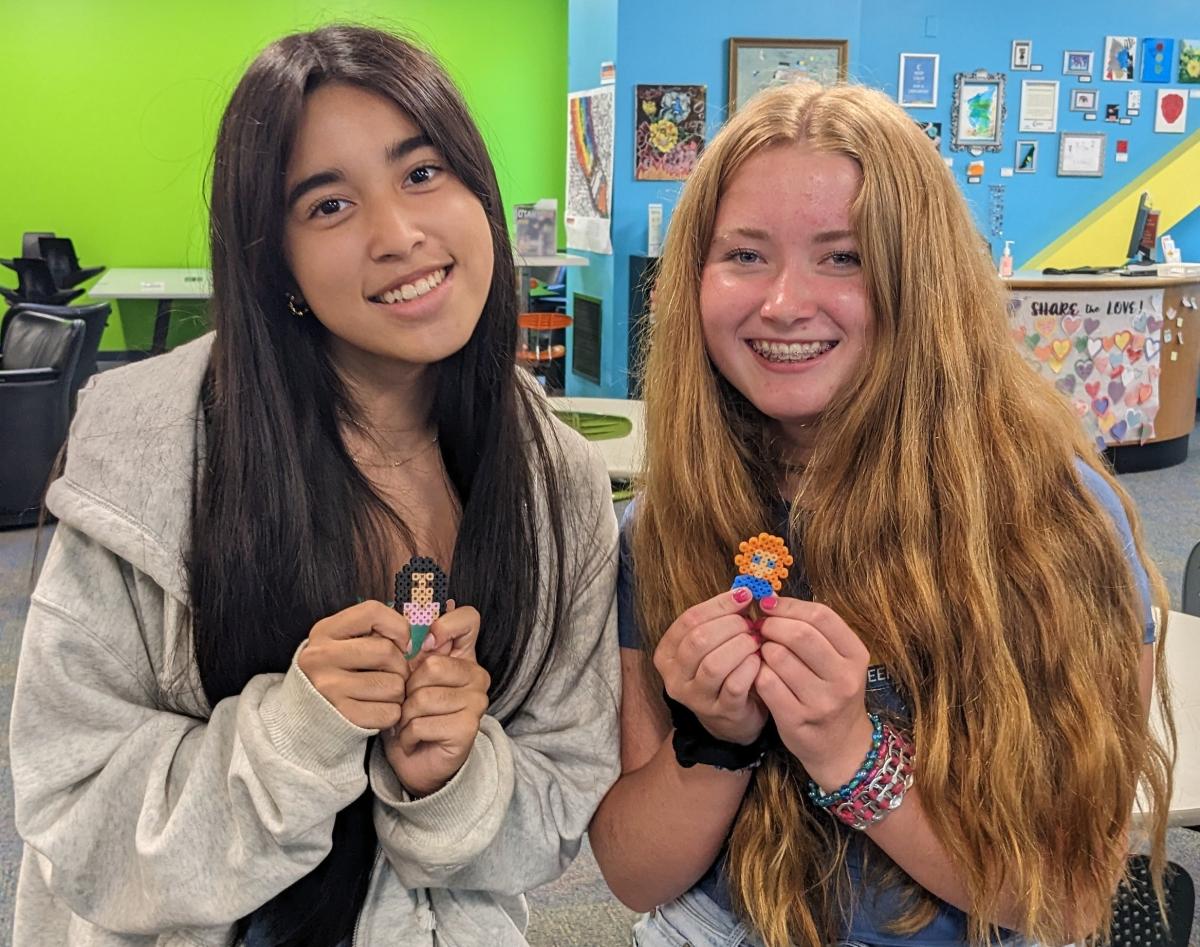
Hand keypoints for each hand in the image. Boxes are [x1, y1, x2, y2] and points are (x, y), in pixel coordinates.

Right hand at [297, 601, 410, 729]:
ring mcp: (329, 688)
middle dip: (400, 665)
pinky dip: (392, 713)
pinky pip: (389, 713)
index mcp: (325, 631)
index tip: (400, 643)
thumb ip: (375, 632)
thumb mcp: (344, 641)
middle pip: (387, 652)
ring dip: (397, 691)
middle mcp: (322, 657)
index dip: (397, 626)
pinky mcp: (342, 716)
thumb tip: (411, 644)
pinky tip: (378, 708)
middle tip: (392, 673)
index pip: (372, 612)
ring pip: (393, 685)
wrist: (306, 712)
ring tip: (383, 692)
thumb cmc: (337, 672)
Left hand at [382, 604, 490, 796]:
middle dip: (407, 688)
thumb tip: (425, 606)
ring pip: (423, 698)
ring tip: (407, 723)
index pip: (468, 619)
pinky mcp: (468, 729)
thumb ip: (414, 645)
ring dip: (404, 716)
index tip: (425, 646)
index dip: (443, 626)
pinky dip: (407, 735)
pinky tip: (413, 739)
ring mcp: (477, 702)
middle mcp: (477, 675)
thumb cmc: (410, 713)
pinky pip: (422, 723)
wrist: (415, 761)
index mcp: (464, 655)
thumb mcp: (407, 674)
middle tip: (406, 703)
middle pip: (432, 665)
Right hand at [653, 589, 766, 745]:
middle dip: (730, 626)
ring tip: (756, 642)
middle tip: (751, 624)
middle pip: (698, 640)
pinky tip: (759, 662)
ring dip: (740, 647)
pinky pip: (735, 685)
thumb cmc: (724, 671)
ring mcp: (695, 698)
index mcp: (668, 652)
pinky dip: (750, 668)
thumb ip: (722, 618)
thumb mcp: (714, 643)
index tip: (745, 595)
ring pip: (714, 664)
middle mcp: (674, 676)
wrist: (732, 718)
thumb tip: (745, 591)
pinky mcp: (720, 712)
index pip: (689, 620)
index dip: (719, 605)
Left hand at [753, 598, 873, 785]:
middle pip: (799, 634)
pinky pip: (766, 682)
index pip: (821, 616)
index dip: (789, 606)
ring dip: (763, 650)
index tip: (770, 605)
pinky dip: (758, 673)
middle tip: (762, 628)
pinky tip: (761, 675)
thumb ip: (814, 631)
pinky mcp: (797, 719)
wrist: (840, 745)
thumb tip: (772, 601)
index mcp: (856, 655)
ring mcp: (822, 701)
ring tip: (764, 654)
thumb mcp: (839, 660)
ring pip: (778, 657)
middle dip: (773, 626)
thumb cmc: (832, 692)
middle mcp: (844, 678)